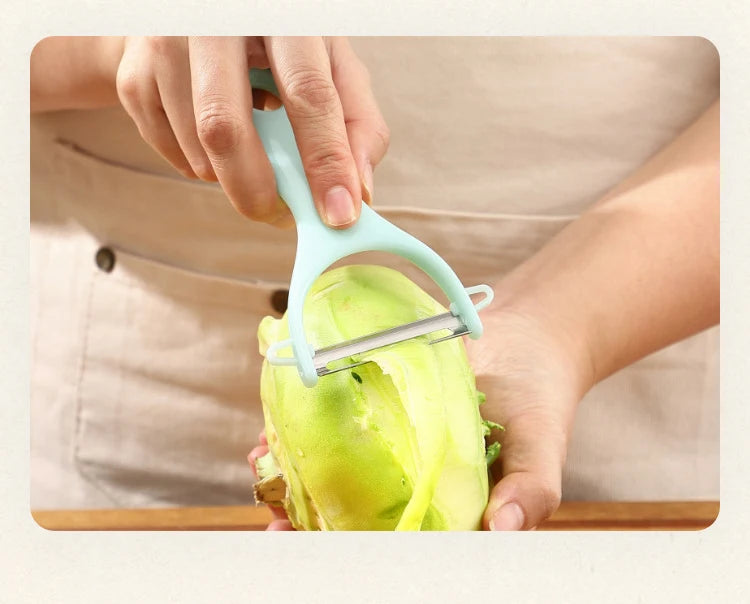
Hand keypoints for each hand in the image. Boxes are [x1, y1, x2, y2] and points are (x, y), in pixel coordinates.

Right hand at [115, 36, 388, 227]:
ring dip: (233, 178)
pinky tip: (219, 144)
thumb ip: (356, 121)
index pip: (306, 92)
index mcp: (280, 15)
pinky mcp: (134, 75)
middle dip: (259, 190)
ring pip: (197, 148)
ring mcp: (164, 45)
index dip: (325, 160)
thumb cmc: (279, 47)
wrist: (200, 23)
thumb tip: (358, 192)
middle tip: (284, 216)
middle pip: (225, 127)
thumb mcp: (331, 64)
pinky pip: (172, 153)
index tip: (339, 214)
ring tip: (254, 157)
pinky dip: (205, 168)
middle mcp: (213, 22)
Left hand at [248, 306, 587, 531]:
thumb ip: (531, 488)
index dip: (354, 551)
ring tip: (263, 474)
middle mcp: (415, 481)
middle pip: (356, 513)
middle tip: (275, 520)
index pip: (398, 541)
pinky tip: (277, 431)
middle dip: (312, 520)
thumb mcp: (543, 442)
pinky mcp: (379, 405)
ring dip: (298, 475)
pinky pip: (337, 422)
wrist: (526, 338)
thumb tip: (506, 528)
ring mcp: (393, 443)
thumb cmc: (539, 397)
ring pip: (338, 470)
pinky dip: (305, 429)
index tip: (313, 549)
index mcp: (450, 506)